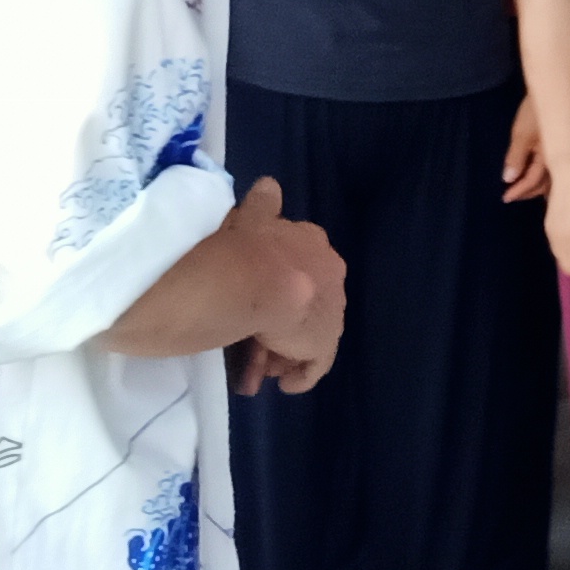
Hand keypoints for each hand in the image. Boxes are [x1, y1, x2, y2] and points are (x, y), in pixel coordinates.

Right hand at [220, 174, 344, 395]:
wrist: (255, 279)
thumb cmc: (240, 248)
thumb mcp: (247, 219)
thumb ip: (259, 206)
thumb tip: (268, 185)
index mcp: (310, 242)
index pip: (294, 268)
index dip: (271, 287)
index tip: (250, 302)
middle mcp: (328, 273)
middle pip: (300, 305)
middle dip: (276, 326)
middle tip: (250, 346)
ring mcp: (329, 309)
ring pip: (302, 334)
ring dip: (278, 352)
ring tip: (256, 372)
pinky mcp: (324, 342)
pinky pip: (314, 362)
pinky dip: (299, 373)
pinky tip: (283, 385)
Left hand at [499, 94, 550, 203]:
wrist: (552, 93)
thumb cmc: (535, 113)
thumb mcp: (522, 134)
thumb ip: (516, 158)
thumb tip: (508, 179)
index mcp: (548, 158)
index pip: (532, 181)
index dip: (518, 191)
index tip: (505, 198)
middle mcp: (557, 160)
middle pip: (544, 184)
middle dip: (528, 192)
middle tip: (512, 196)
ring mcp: (559, 154)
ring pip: (550, 179)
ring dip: (537, 187)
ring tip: (526, 192)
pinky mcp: (559, 148)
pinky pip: (552, 170)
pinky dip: (544, 178)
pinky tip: (540, 178)